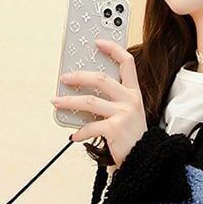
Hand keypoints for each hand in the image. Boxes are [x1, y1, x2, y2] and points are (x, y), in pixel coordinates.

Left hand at [51, 39, 146, 166]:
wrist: (145, 161)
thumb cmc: (133, 138)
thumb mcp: (128, 115)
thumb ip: (112, 103)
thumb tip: (83, 95)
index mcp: (134, 93)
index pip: (127, 62)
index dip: (112, 49)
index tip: (97, 42)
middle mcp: (130, 100)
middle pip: (100, 78)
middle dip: (79, 76)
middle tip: (64, 78)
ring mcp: (123, 114)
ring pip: (89, 101)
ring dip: (69, 101)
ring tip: (56, 102)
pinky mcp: (114, 128)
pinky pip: (90, 126)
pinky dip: (80, 132)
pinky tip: (74, 136)